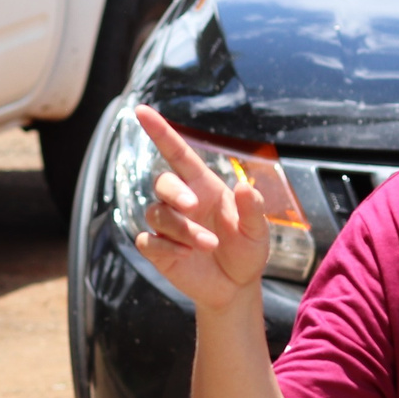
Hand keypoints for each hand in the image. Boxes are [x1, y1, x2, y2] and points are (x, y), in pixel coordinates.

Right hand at [131, 105, 270, 313]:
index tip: (141, 110)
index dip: (159, 132)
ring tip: (209, 245)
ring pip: (158, 214)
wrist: (236, 287)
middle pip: (161, 182)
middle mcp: (182, 202)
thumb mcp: (258, 232)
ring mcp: (167, 226)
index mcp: (205, 187)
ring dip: (182, 229)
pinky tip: (186, 255)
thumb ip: (252, 210)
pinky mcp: (158, 249)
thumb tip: (244, 186)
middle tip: (193, 206)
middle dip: (174, 191)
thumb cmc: (247, 251)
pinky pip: (148, 240)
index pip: (177, 154)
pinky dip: (167, 247)